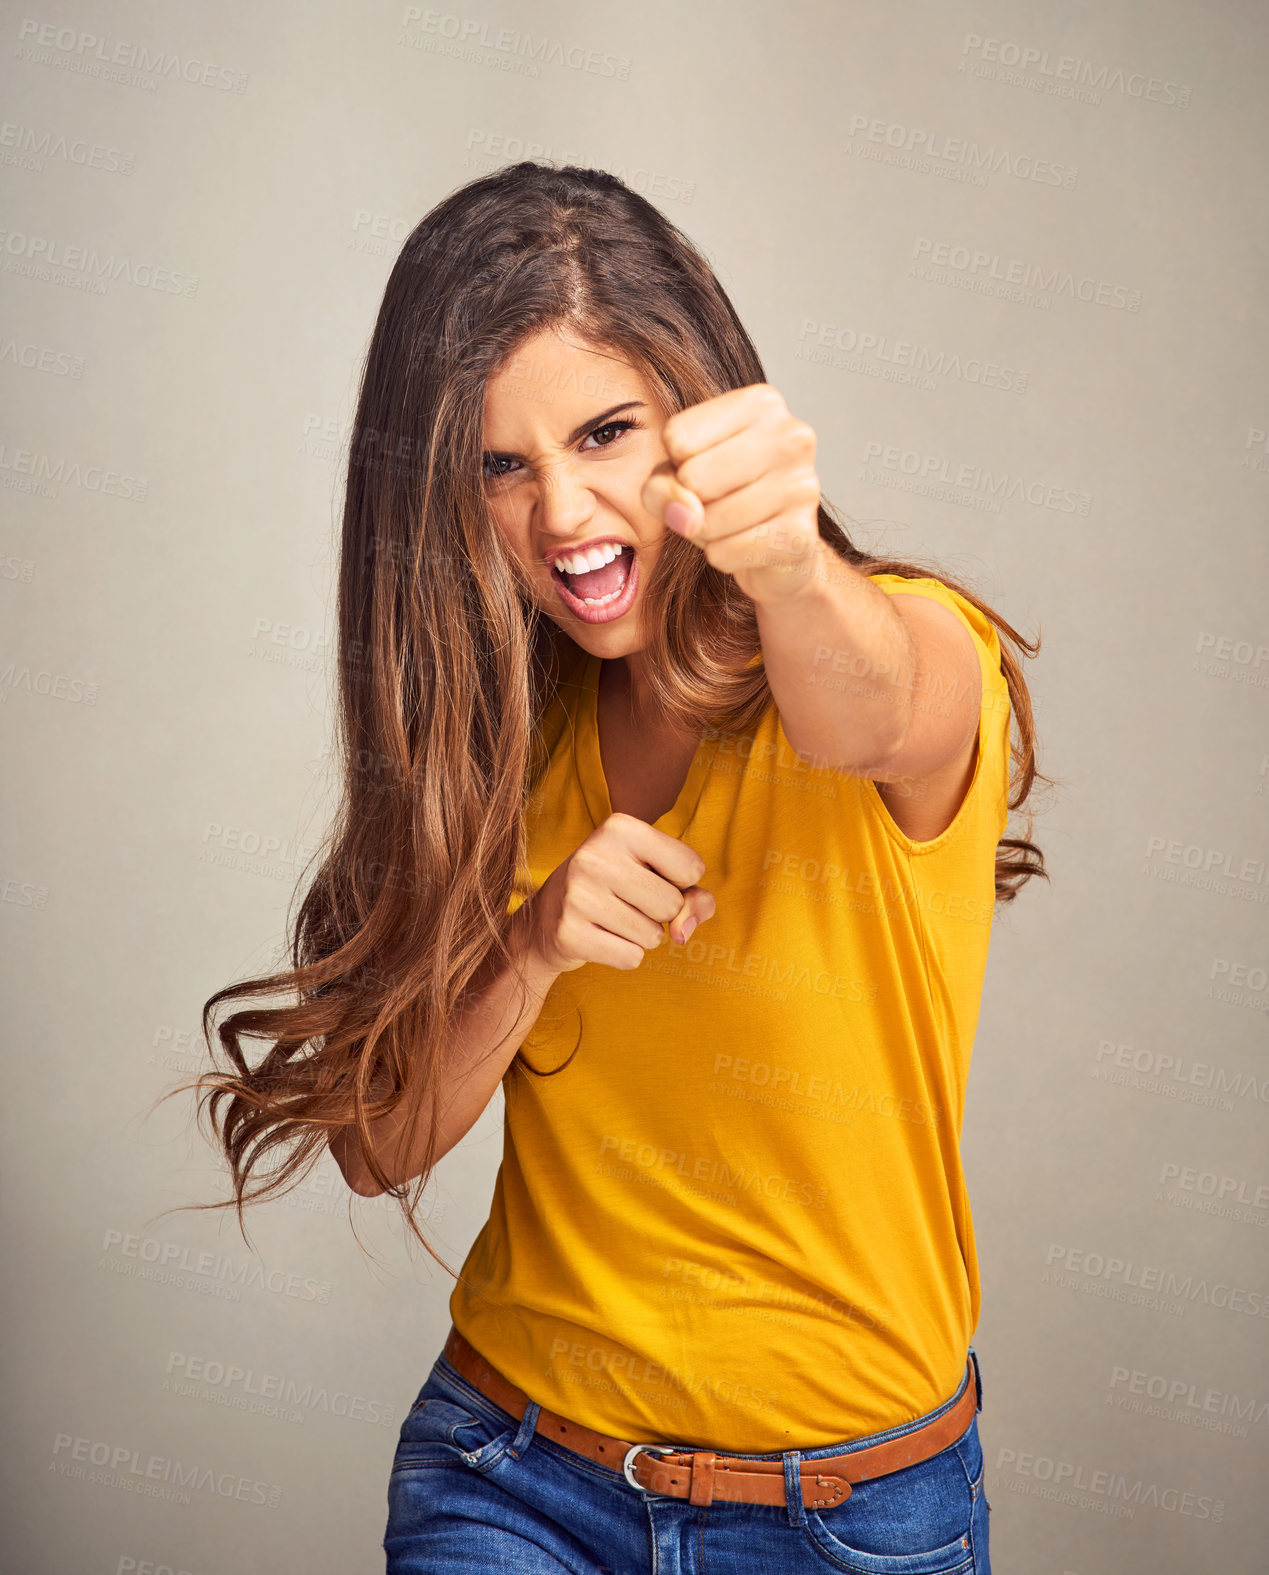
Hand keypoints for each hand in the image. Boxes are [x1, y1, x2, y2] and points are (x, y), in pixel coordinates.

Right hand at [523, 814, 715, 973]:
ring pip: (653, 936)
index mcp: (620, 827)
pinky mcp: (568, 933)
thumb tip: (682, 933)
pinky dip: (625, 954)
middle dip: (661, 913)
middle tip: (628, 901)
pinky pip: (631, 958)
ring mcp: (577, 895)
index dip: (681, 882)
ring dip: (643, 936)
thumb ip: (695, 898)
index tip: (649, 876)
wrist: (547, 918)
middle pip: (672, 904)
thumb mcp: (659, 875)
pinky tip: (601, 936)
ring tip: (613, 918)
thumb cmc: (618, 889)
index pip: (691, 868)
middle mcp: (595, 855)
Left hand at [641, 383, 824, 604]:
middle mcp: (791, 436)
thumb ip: (661, 485)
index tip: (706, 464)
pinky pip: (725, 553)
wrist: (779, 545)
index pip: (677, 437)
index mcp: (762, 402)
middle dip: (690, 502)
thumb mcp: (678, 473)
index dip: (677, 463)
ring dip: (705, 533)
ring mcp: (803, 486)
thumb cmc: (724, 494)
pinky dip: (723, 556)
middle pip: (692, 478)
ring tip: (733, 523)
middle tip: (719, 500)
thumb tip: (687, 518)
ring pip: (707, 521)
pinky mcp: (800, 536)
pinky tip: (747, 544)